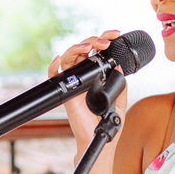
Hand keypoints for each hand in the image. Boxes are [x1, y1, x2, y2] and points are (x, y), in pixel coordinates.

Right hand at [48, 30, 129, 149]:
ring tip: (88, 47)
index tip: (115, 34)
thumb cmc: (108, 122)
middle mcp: (85, 76)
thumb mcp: (120, 101)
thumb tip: (118, 67)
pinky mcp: (66, 93)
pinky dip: (54, 66)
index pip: (98, 52)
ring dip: (78, 47)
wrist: (100, 138)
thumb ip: (120, 85)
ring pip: (69, 57)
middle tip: (105, 42)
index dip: (105, 39)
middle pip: (83, 50)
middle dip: (93, 40)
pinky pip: (55, 76)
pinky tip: (58, 59)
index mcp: (97, 75)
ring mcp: (74, 83)